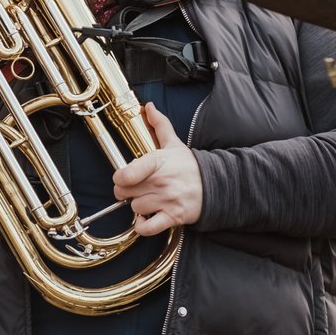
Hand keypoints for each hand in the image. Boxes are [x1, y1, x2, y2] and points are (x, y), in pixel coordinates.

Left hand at [114, 104, 202, 235]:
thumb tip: (149, 107)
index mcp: (158, 163)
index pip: (127, 174)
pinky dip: (142, 225)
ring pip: (135, 208)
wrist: (216, 185)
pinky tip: (145, 218)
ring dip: (137, 206)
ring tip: (147, 199)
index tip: (123, 177)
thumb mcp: (175, 144)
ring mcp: (166, 201)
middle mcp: (161, 182)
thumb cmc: (190, 167)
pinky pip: (147, 227)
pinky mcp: (172, 217)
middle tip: (134, 188)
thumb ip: (159, 125)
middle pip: (125, 192)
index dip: (119, 177)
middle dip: (126, 190)